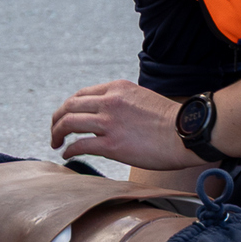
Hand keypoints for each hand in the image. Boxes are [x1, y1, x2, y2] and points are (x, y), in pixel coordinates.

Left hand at [49, 81, 208, 171]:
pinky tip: (67, 154)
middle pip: (69, 106)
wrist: (186, 132)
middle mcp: (109, 101)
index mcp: (116, 88)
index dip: (69, 107)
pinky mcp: (112, 144)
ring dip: (57, 133)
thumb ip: (123, 102)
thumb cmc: (171, 120)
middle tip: (54, 131)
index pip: (81, 94)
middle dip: (57, 119)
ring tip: (55, 142)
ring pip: (69, 123)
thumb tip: (111, 114)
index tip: (66, 116)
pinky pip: (79, 144)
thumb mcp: (142, 97)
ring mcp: (109, 122)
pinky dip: (69, 149)